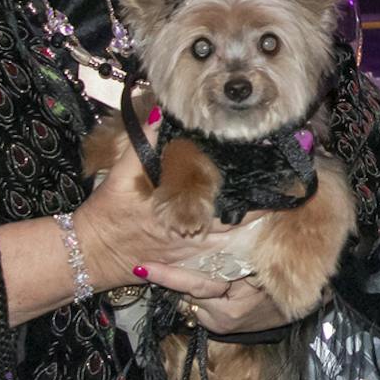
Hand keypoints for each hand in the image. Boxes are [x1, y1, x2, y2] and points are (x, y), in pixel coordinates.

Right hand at [73, 120, 287, 332]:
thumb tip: (162, 113)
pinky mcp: (187, 267)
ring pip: (235, 247)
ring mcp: (192, 255)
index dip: (255, 193)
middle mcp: (191, 238)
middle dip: (265, 212)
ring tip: (281, 214)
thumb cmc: (106, 213)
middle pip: (240, 227)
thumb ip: (142, 141)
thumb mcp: (120, 173)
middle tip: (290, 195)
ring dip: (256, 232)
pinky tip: (258, 244)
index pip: (228, 204)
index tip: (278, 178)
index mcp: (179, 214)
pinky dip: (241, 253)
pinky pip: (222, 264)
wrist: (90, 253)